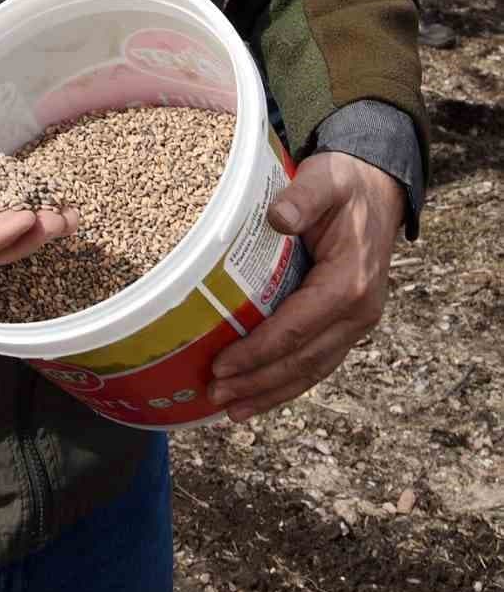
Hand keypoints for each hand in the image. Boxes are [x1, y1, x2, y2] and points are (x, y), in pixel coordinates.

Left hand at [208, 151, 404, 421]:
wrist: (377, 189)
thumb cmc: (345, 184)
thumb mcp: (326, 180)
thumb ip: (303, 197)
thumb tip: (278, 218)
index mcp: (350, 282)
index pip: (298, 328)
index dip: (259, 351)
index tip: (222, 364)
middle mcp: (358, 311)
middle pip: (303, 360)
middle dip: (258, 383)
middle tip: (215, 396)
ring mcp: (355, 322)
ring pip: (312, 369)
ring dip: (271, 392)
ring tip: (230, 410)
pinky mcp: (346, 324)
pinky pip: (316, 361)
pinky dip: (287, 382)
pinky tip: (258, 395)